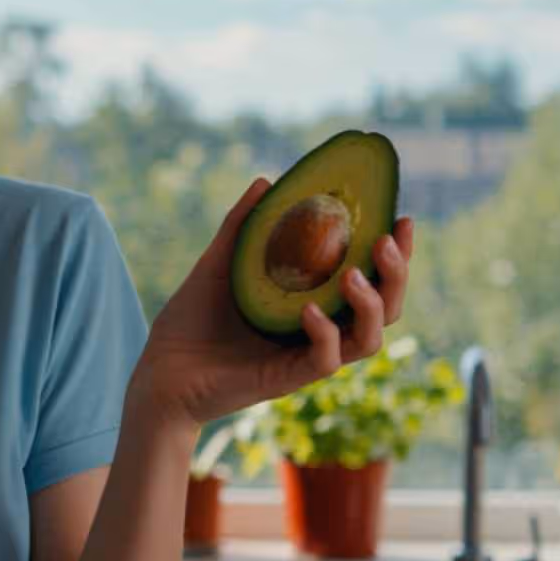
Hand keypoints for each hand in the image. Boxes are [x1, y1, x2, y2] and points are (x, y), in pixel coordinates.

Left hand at [130, 177, 414, 428]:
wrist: (159, 370)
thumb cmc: (190, 321)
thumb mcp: (218, 264)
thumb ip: (242, 227)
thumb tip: (266, 182)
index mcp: (313, 301)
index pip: (370, 278)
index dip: (394, 253)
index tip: (400, 219)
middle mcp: (319, 330)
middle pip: (385, 308)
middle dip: (396, 274)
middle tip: (385, 240)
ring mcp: (306, 356)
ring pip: (368, 338)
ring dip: (370, 305)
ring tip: (352, 274)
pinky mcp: (288, 379)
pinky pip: (324, 360)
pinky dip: (324, 334)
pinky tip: (308, 310)